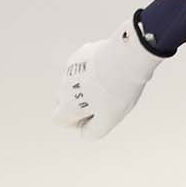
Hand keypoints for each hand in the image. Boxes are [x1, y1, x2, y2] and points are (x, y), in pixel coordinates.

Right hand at [51, 19, 162, 139]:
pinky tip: (112, 69)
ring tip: (111, 84)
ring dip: (86, 85)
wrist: (127, 58)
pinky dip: (93, 70)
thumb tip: (84, 133)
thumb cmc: (118, 92)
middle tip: (102, 102)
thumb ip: (93, 132)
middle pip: (63, 99)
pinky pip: (84, 66)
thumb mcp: (109, 120)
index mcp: (68, 104)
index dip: (74, 122)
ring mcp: (72, 67)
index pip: (58, 119)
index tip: (93, 117)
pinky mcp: (82, 52)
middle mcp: (64, 86)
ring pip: (74, 81)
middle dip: (77, 103)